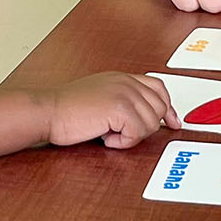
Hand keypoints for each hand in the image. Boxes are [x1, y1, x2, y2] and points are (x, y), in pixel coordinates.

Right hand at [42, 72, 178, 147]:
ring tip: (108, 134)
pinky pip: (138, 133)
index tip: (172, 123)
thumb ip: (122, 100)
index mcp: (122, 78)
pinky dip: (123, 142)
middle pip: (159, 108)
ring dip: (131, 136)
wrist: (48, 111)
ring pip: (151, 123)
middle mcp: (126, 82)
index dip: (168, 108)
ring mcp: (124, 93)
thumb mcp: (99, 96)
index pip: (158, 88)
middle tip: (122, 134)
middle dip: (145, 127)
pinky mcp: (120, 108)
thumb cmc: (66, 109)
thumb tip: (143, 118)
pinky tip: (106, 138)